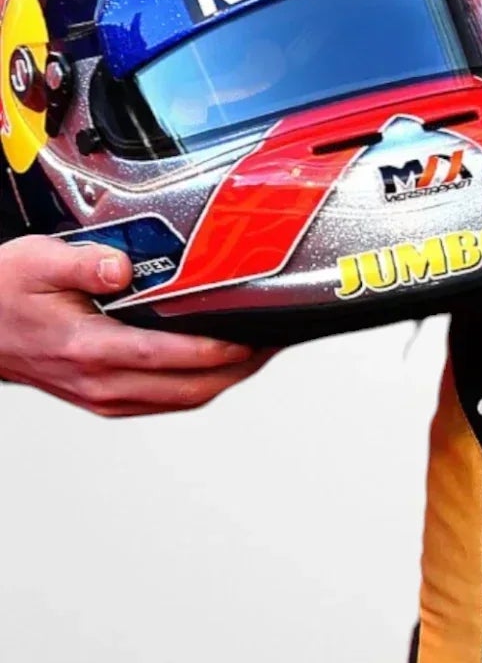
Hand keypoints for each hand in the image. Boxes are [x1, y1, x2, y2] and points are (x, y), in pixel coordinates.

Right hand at [0, 237, 272, 416]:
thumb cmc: (4, 294)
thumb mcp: (37, 262)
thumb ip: (84, 263)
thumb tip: (121, 267)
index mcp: (88, 348)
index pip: (169, 357)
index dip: (218, 351)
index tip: (253, 335)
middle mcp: (99, 381)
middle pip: (188, 388)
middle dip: (239, 367)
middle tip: (274, 340)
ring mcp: (103, 395)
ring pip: (181, 400)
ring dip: (225, 379)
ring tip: (259, 349)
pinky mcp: (105, 396)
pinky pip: (165, 400)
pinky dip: (200, 384)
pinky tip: (220, 361)